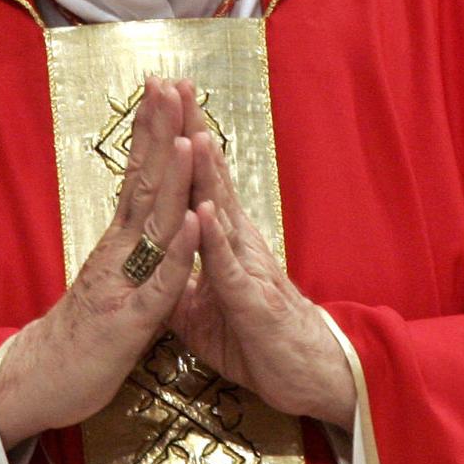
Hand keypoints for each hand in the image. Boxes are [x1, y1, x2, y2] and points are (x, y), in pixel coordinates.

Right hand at [0, 78, 201, 445]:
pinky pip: (159, 284)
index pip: (140, 174)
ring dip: (171, 180)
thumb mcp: (114, 281)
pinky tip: (193, 224)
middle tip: (170, 83)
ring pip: (152, 224)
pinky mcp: (128, 322)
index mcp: (120, 241)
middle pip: (145, 181)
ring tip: (187, 137)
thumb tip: (151, 213)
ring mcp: (123, 283)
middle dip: (160, 131)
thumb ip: (133, 248)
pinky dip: (178, 253)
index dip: (154, 130)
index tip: (165, 87)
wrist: (38, 385)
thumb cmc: (83, 335)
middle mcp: (119, 251)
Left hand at [169, 130, 354, 426]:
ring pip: (223, 213)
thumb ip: (183, 282)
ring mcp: (247, 268)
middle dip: (193, 133)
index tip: (160, 101)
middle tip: (176, 87)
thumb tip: (159, 266)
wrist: (304, 376)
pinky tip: (203, 212)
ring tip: (195, 133)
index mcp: (224, 240)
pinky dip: (213, 240)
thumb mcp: (205, 310)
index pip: (197, 180)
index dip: (179, 141)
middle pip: (210, 179)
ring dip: (209, 175)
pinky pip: (228, 268)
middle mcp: (237, 242)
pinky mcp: (251, 301)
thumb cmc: (258, 340)